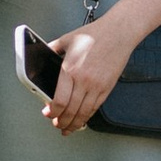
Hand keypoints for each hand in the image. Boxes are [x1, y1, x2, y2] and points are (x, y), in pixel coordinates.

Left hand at [36, 11, 133, 134]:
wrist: (118, 33)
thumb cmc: (95, 34)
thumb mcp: (67, 40)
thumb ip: (53, 50)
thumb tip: (43, 55)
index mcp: (70, 69)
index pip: (59, 100)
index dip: (52, 112)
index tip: (48, 113)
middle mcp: (83, 80)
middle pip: (71, 110)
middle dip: (62, 121)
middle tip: (57, 124)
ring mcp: (97, 86)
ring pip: (84, 113)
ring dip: (74, 123)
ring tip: (68, 128)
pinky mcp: (107, 88)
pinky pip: (95, 107)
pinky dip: (88, 116)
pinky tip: (83, 119)